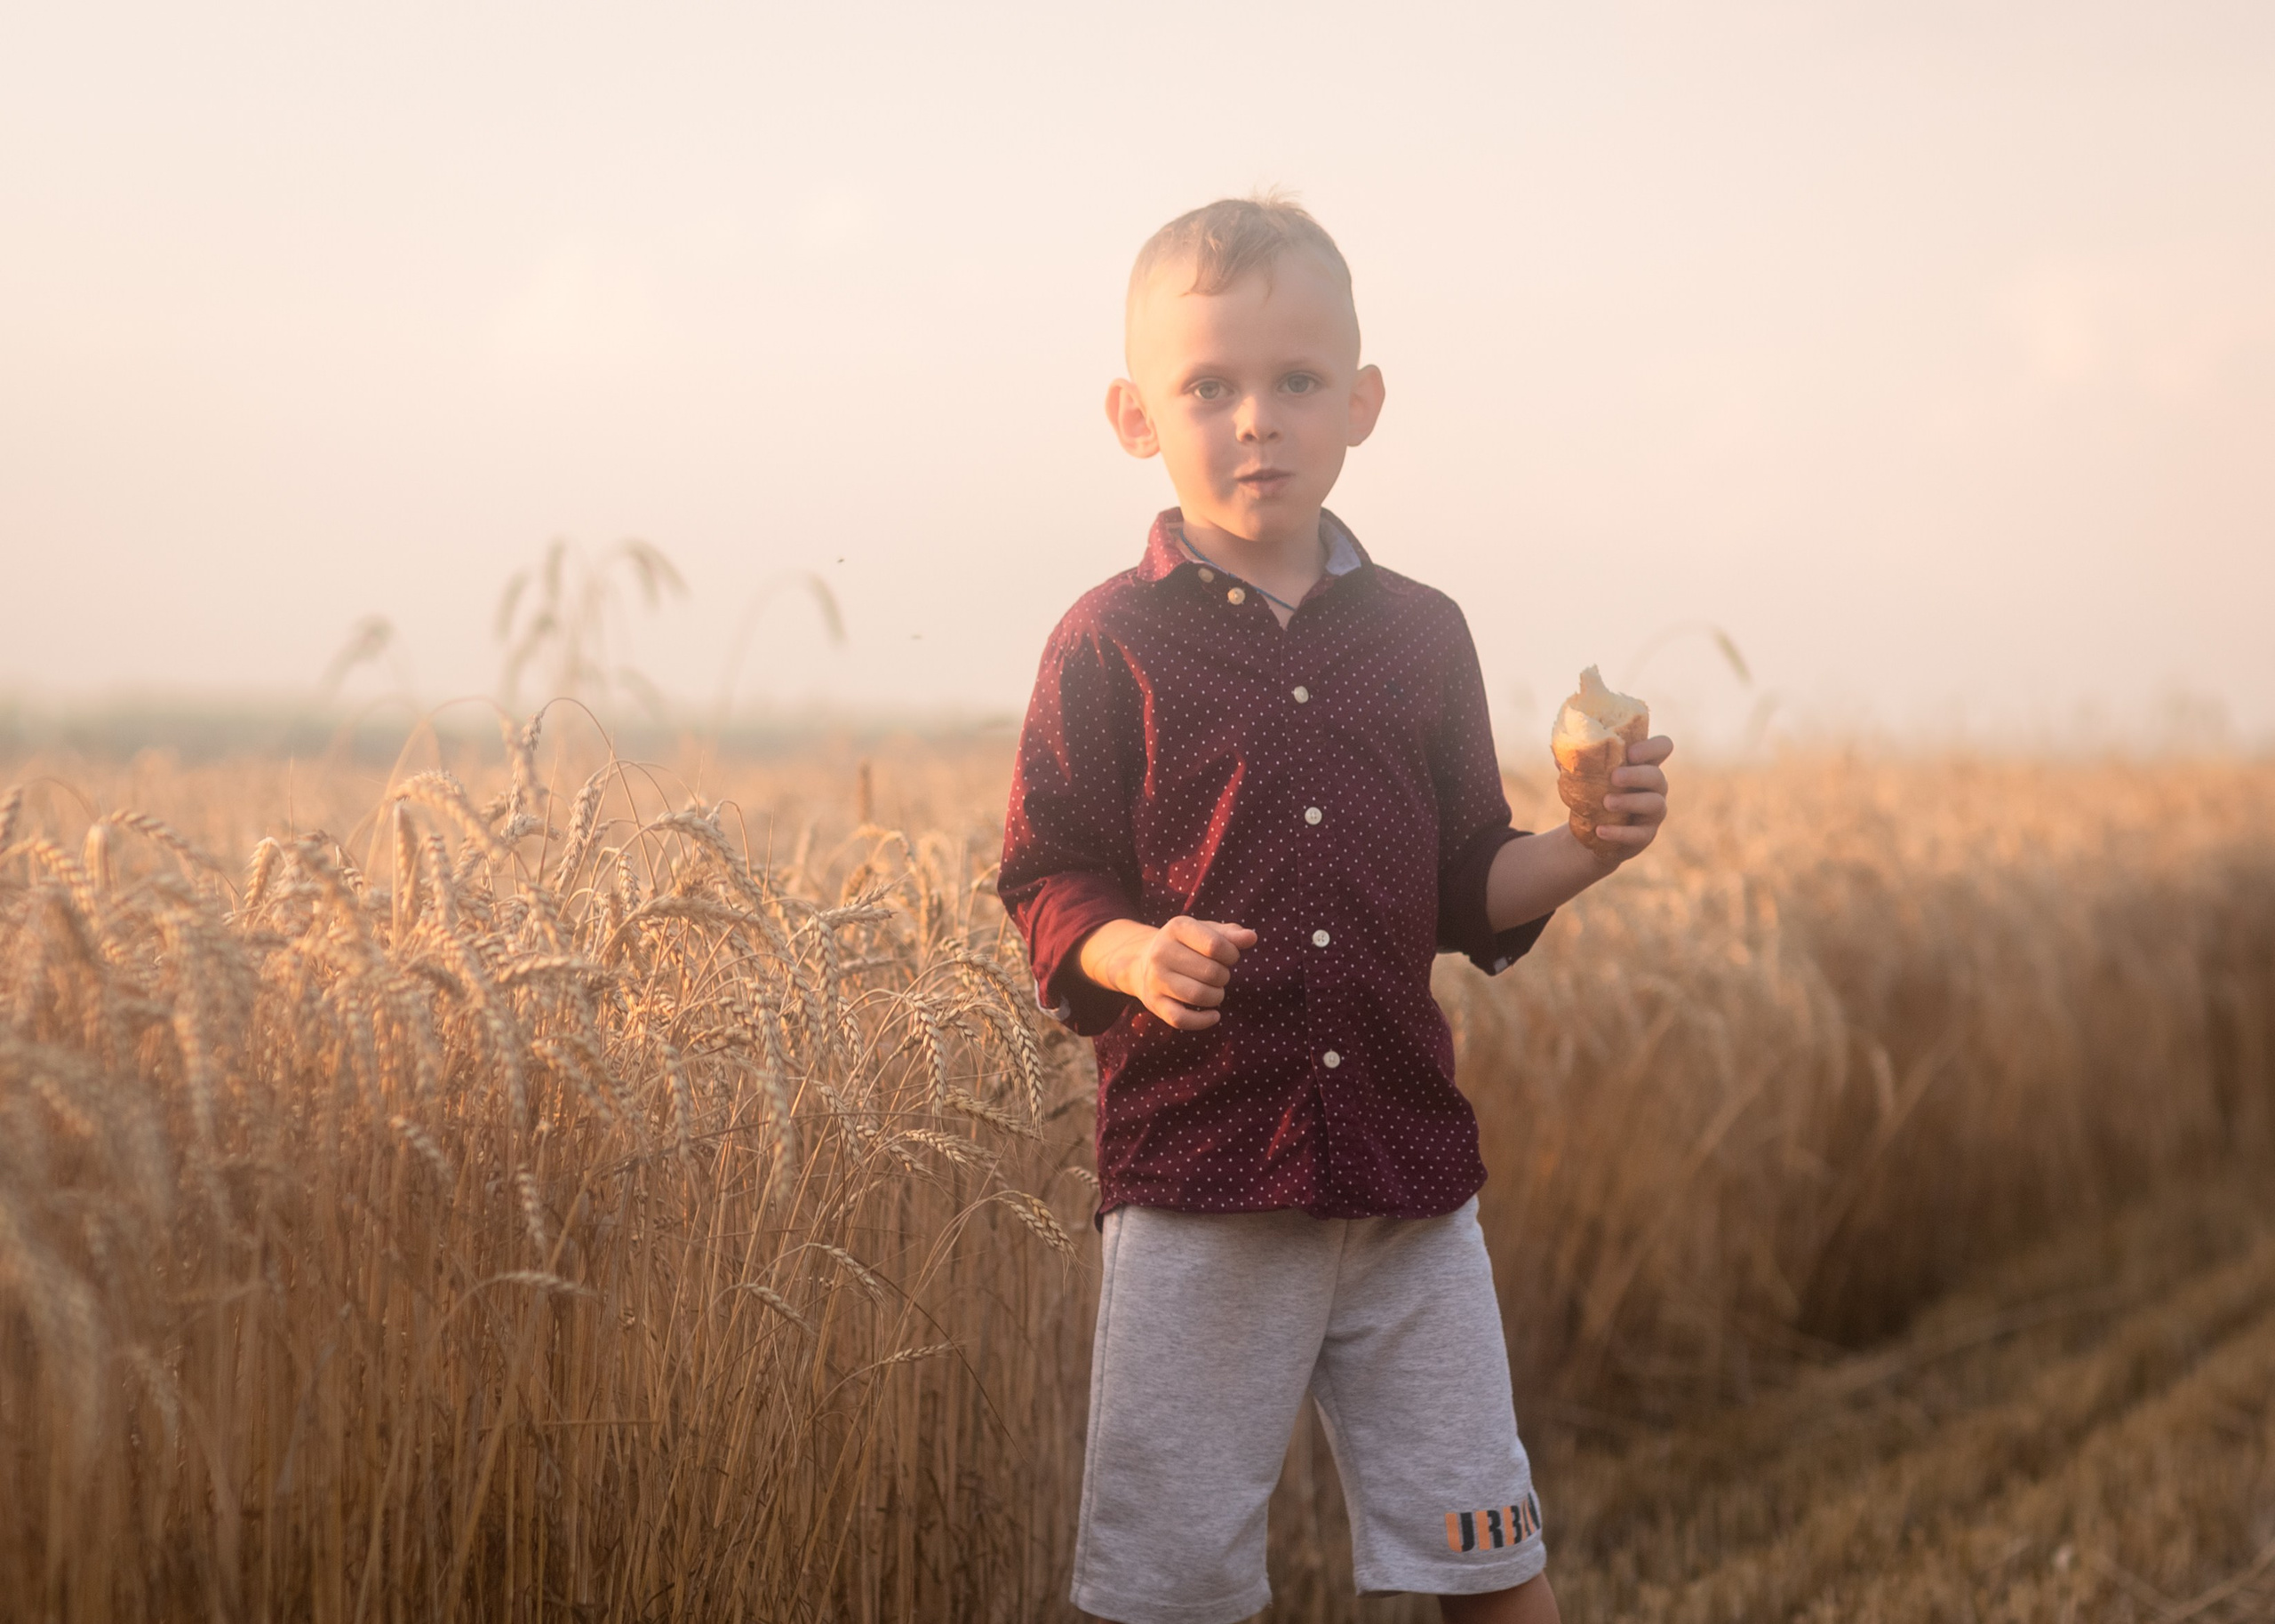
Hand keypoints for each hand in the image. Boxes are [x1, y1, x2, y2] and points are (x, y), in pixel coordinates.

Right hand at [1076, 916, 1257, 1030]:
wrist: (1141, 961)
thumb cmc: (1184, 945)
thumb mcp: (1205, 931)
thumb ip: (1230, 934)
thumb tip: (1251, 938)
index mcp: (1177, 928)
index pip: (1215, 945)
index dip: (1232, 955)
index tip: (1229, 957)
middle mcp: (1161, 952)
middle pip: (1211, 973)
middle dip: (1224, 977)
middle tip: (1219, 975)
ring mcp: (1156, 979)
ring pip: (1198, 996)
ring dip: (1216, 997)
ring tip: (1215, 991)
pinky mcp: (1154, 1003)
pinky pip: (1182, 1019)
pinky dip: (1203, 1021)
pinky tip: (1213, 1015)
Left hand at [1589, 735, 1673, 861]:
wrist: (1594, 832)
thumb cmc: (1595, 793)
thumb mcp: (1588, 775)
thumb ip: (1577, 762)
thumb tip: (1557, 754)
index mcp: (1644, 765)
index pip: (1663, 747)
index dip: (1651, 747)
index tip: (1629, 752)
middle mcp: (1655, 787)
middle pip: (1657, 776)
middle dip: (1637, 775)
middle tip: (1614, 777)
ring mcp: (1653, 813)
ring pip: (1654, 804)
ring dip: (1630, 801)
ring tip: (1606, 803)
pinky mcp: (1645, 835)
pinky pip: (1638, 834)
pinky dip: (1619, 832)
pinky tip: (1601, 830)